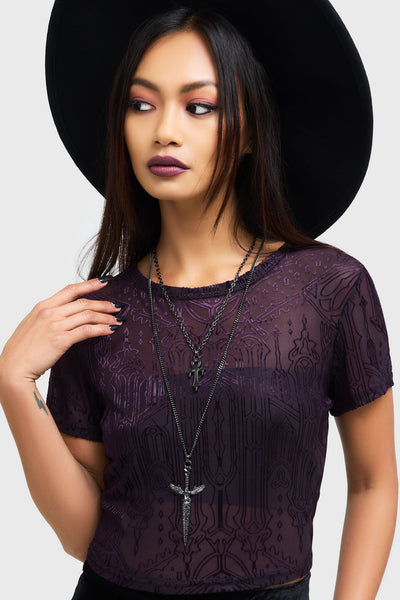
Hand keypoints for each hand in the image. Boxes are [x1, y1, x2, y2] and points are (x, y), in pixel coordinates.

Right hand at [0, 278, 121, 384]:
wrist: (13, 368)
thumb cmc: (22, 350)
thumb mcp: (33, 325)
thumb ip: (48, 317)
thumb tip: (65, 316)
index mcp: (42, 306)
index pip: (70, 290)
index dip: (89, 285)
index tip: (104, 282)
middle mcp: (50, 312)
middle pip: (83, 302)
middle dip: (104, 304)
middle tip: (117, 306)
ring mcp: (55, 325)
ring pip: (87, 315)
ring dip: (105, 317)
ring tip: (117, 320)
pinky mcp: (60, 340)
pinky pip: (86, 331)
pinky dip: (101, 329)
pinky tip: (109, 330)